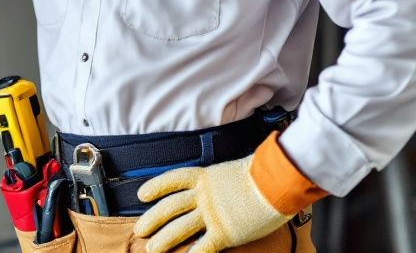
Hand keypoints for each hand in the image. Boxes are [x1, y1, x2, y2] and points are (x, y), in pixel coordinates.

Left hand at [134, 155, 291, 252]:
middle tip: (139, 230)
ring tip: (151, 248)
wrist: (276, 182)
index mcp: (205, 177)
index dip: (155, 187)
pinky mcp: (224, 232)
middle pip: (170, 207)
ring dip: (163, 239)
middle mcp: (203, 195)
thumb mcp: (232, 171)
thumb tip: (218, 186)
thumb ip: (219, 182)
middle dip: (152, 219)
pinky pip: (203, 247)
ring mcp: (212, 214)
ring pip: (180, 228)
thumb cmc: (262, 175)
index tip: (141, 195)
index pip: (172, 180)